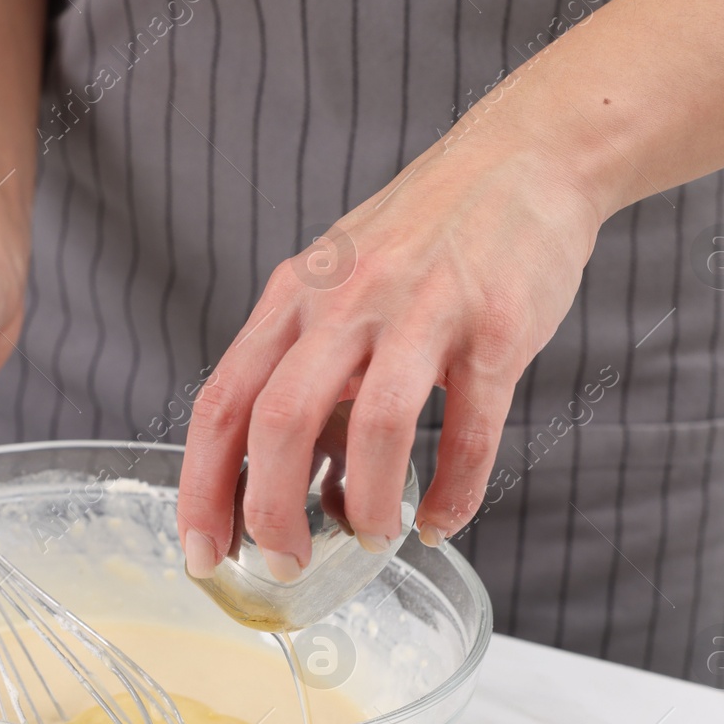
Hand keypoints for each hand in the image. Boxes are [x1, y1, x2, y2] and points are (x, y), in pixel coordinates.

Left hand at [177, 130, 604, 578]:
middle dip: (272, 512)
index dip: (201, 488)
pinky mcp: (496, 328)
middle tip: (286, 565)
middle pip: (280, 420)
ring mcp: (421, 311)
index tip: (198, 552)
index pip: (221, 403)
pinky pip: (472, 429)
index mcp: (293, 297)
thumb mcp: (337, 285)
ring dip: (369, 504)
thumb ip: (307, 368)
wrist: (525, 158)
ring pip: (376, 427)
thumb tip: (289, 477)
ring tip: (373, 537)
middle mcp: (345, 302)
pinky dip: (457, 491)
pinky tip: (445, 518)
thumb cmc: (422, 236)